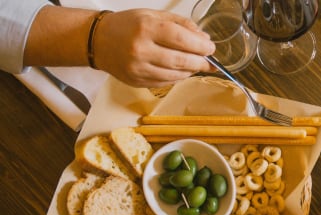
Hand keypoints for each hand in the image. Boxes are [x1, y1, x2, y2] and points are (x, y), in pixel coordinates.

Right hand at [93, 9, 214, 87]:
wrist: (99, 41)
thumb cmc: (127, 26)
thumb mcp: (153, 15)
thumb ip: (180, 24)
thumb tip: (203, 38)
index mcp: (146, 28)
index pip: (181, 39)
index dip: (200, 45)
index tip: (210, 48)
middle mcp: (141, 49)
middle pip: (181, 60)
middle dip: (200, 62)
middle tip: (210, 61)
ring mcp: (138, 68)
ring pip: (175, 75)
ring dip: (191, 71)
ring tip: (197, 65)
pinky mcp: (137, 82)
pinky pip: (165, 83)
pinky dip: (178, 78)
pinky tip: (182, 71)